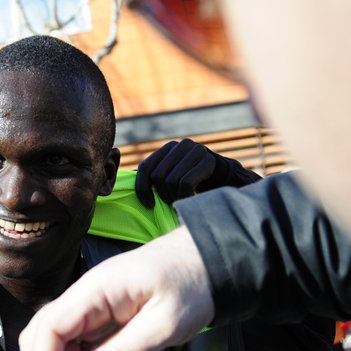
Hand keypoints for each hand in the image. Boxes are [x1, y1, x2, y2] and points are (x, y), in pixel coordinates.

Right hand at [19, 226, 214, 350]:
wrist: (202, 262)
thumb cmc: (189, 284)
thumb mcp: (165, 324)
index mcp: (97, 289)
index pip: (52, 325)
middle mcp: (85, 295)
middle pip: (43, 331)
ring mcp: (90, 305)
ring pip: (55, 338)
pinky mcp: (98, 315)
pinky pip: (74, 341)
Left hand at [135, 139, 260, 207]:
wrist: (225, 179)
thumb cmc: (194, 181)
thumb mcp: (173, 175)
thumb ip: (155, 176)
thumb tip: (125, 187)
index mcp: (168, 148)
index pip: (145, 167)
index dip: (142, 188)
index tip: (149, 204)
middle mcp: (180, 145)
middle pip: (157, 176)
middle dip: (162, 194)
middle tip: (170, 201)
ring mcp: (195, 150)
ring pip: (171, 181)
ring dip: (174, 196)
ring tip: (180, 200)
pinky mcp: (208, 160)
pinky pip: (185, 183)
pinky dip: (184, 196)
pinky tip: (188, 198)